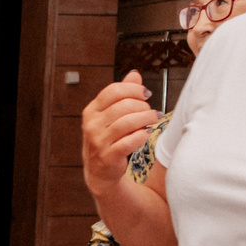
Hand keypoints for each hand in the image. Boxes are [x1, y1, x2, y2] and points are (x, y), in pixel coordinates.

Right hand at [81, 72, 159, 198]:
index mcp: (91, 111)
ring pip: (128, 122)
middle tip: (150, 111)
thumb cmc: (108, 139)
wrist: (99, 171)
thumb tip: (135, 74)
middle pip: (123, 105)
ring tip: (153, 119)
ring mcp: (98, 141)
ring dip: (146, 119)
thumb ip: (122, 94)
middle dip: (142, 106)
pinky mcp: (108, 156)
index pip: (113, 91)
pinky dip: (141, 135)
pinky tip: (146, 133)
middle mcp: (91, 125)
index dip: (133, 89)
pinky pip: (129, 141)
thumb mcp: (110, 115)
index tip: (146, 94)